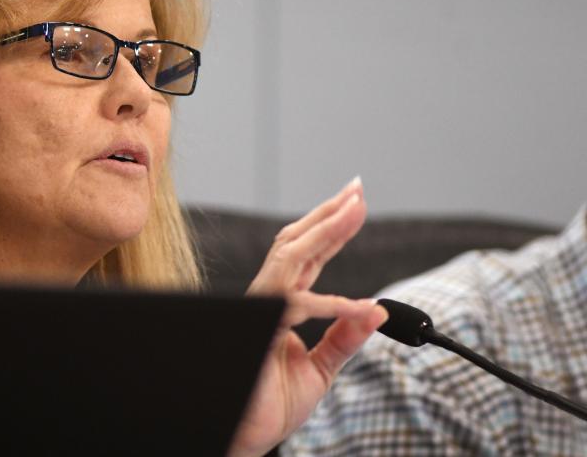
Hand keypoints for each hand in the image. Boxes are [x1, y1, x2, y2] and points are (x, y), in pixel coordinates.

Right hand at [227, 178, 388, 456]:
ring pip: (291, 258)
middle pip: (297, 243)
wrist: (243, 438)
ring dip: (326, 231)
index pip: (309, 256)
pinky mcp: (259, 332)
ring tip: (354, 209)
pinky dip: (331, 304)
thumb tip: (377, 310)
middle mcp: (268, 300)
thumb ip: (345, 338)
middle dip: (329, 214)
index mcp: (282, 305)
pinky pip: (295, 306)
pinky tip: (361, 305)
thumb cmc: (269, 405)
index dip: (332, 227)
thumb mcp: (321, 370)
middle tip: (357, 188)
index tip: (355, 200)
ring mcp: (260, 312)